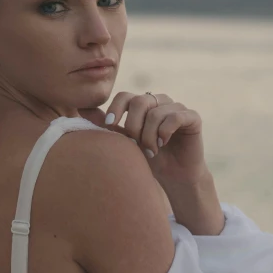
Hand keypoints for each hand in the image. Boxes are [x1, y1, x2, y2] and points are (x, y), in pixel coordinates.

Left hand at [80, 92, 208, 185]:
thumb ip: (106, 125)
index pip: (125, 96)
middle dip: (133, 125)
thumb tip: (80, 108)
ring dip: (149, 134)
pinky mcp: (192, 117)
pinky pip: (175, 116)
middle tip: (134, 145)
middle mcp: (159, 101)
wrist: (173, 176)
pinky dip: (164, 131)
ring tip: (150, 151)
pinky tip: (162, 144)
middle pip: (139, 101)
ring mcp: (176, 107)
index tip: (109, 126)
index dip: (115, 109)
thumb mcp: (123, 142)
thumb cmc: (146, 158)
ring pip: (156, 112)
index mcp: (141, 104)